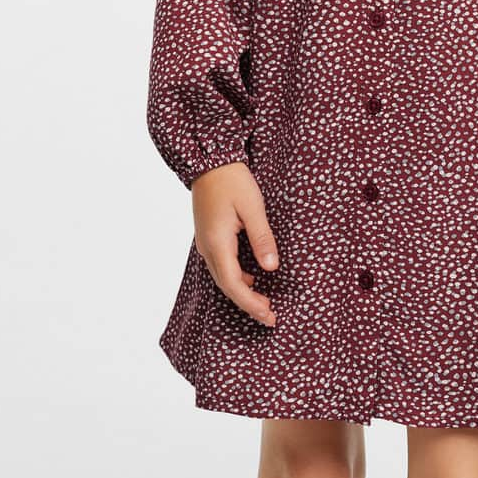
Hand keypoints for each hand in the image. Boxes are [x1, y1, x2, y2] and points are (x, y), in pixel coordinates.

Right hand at [191, 161, 279, 325]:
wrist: (210, 160)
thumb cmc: (232, 180)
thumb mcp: (253, 208)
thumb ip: (262, 238)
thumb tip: (271, 268)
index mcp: (218, 243)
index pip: (234, 284)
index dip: (252, 304)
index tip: (270, 315)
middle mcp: (208, 248)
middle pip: (227, 286)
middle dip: (248, 304)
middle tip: (271, 316)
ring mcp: (206, 243)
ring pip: (223, 278)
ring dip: (243, 292)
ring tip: (264, 302)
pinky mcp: (210, 237)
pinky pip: (222, 266)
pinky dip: (238, 278)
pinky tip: (253, 278)